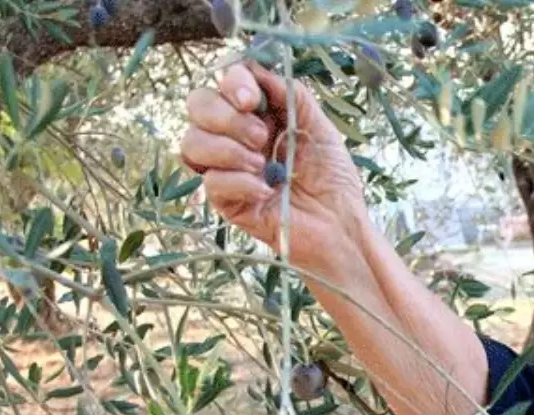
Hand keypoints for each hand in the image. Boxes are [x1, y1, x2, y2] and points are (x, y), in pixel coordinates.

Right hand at [181, 61, 366, 252]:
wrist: (341, 225)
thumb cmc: (333, 178)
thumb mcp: (319, 126)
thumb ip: (291, 95)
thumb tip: (257, 70)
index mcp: (257, 115)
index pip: (223, 83)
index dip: (231, 83)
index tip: (251, 100)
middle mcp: (235, 137)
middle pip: (197, 106)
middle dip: (225, 116)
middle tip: (261, 138)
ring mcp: (227, 169)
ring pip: (192, 143)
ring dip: (227, 149)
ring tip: (262, 164)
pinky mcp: (226, 202)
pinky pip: (211, 182)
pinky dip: (239, 181)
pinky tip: (266, 190)